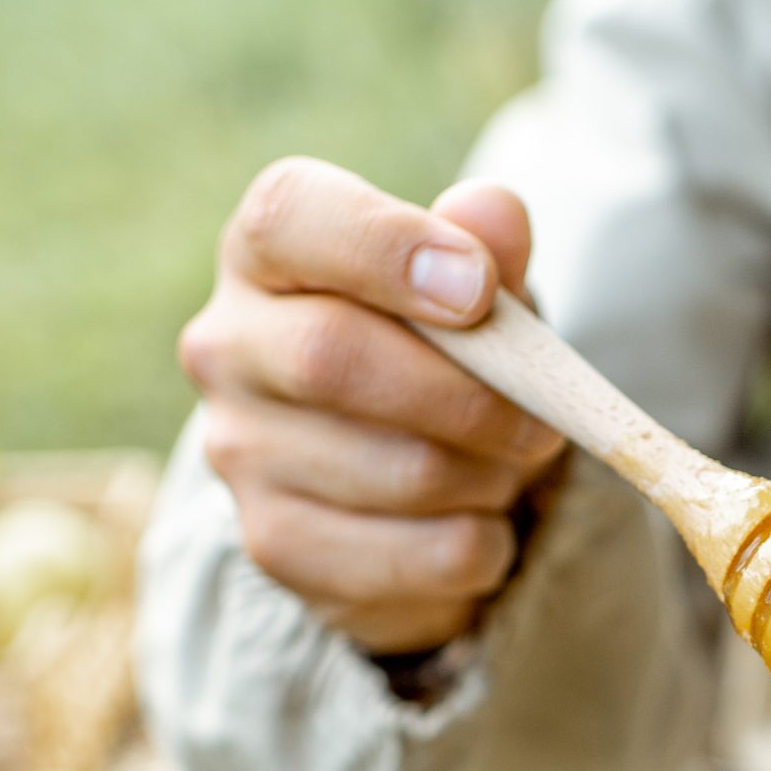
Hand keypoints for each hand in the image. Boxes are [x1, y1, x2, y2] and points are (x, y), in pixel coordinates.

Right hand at [179, 157, 566, 651]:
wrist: (418, 482)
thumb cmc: (445, 351)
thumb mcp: (480, 289)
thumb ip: (489, 245)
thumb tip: (493, 215)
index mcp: (266, 251)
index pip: (291, 218)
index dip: (388, 247)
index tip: (479, 288)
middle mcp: (228, 345)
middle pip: (332, 356)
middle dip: (468, 395)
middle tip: (542, 419)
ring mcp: (240, 452)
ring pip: (400, 471)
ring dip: (491, 476)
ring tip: (504, 466)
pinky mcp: (277, 546)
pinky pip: (420, 555)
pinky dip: (483, 546)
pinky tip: (474, 521)